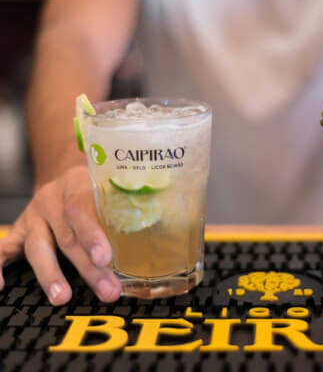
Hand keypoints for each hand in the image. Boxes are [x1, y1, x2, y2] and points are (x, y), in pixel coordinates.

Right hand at [0, 166, 120, 304]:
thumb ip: (125, 207)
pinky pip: (3, 248)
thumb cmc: (95, 187)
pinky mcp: (19, 230)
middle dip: (87, 268)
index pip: (82, 211)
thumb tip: (158, 236)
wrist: (64, 172)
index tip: (105, 259)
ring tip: (62, 297)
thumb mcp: (110, 187)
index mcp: (77, 188)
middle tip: (107, 291)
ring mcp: (33, 217)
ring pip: (37, 247)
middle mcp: (51, 202)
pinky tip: (0, 287)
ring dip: (51, 274)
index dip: (92, 235)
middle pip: (67, 237)